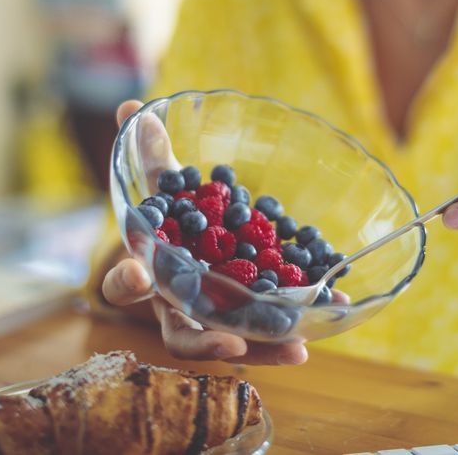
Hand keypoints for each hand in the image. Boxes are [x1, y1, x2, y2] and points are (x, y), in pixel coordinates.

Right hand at [103, 100, 308, 365]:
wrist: (198, 240)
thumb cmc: (172, 216)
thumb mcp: (163, 185)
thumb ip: (149, 154)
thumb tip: (134, 109)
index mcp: (149, 271)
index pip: (122, 286)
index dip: (127, 283)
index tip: (139, 275)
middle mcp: (179, 305)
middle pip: (181, 336)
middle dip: (205, 342)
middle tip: (231, 344)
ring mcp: (216, 317)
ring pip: (232, 342)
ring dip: (263, 348)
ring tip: (297, 348)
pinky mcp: (251, 315)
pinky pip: (272, 326)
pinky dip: (303, 322)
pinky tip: (335, 309)